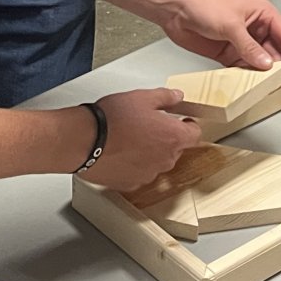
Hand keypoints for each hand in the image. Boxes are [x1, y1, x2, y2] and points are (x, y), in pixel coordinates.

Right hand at [80, 87, 199, 191]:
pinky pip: (139, 174)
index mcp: (173, 137)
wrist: (84, 141)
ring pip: (157, 162)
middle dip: (166, 138)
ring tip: (130, 139)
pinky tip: (120, 153)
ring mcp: (149, 174)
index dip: (187, 126)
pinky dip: (133, 165)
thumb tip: (177, 97)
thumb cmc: (111, 120)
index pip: (195, 134)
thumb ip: (165, 97)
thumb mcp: (142, 97)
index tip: (180, 121)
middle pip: (175, 149)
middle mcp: (165, 159)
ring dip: (149, 152)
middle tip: (147, 126)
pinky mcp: (131, 184)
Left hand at [161, 0, 280, 75]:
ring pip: (259, 63)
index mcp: (263, 14)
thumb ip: (249, 47)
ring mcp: (242, 43)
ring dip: (261, 74)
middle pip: (275, 52)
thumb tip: (266, 64)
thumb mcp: (231, 25)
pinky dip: (245, 77)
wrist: (175, 9)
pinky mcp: (229, 54)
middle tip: (278, 83)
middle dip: (277, 68)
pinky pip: (243, 69)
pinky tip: (246, 84)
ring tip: (263, 86)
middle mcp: (256, 29)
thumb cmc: (203, 3)